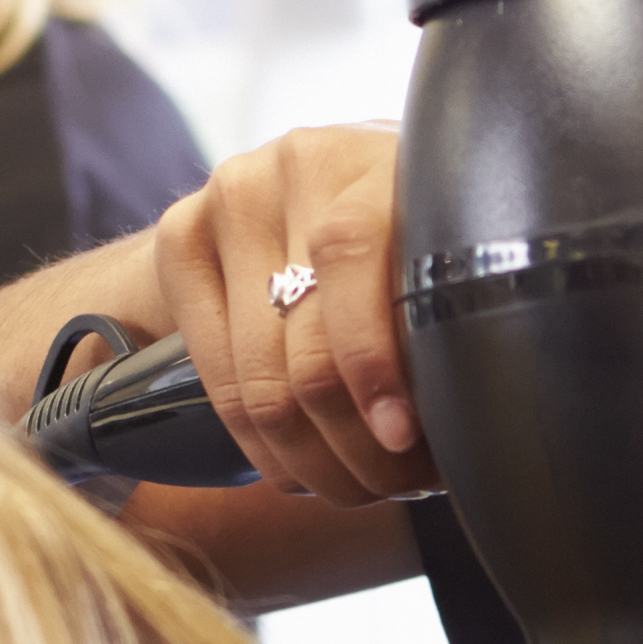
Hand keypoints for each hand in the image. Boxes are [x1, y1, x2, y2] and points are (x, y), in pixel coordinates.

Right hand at [149, 127, 418, 501]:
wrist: (301, 194)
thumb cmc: (399, 245)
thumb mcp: (434, 260)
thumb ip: (442, 312)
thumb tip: (462, 426)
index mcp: (385, 158)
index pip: (353, 253)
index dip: (373, 360)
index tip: (401, 438)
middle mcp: (306, 160)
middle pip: (305, 338)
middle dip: (353, 440)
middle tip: (389, 486)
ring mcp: (235, 192)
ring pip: (259, 372)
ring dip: (307, 455)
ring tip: (350, 485)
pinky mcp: (180, 231)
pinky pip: (215, 371)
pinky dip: (256, 440)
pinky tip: (292, 463)